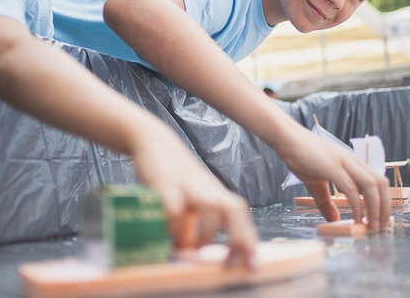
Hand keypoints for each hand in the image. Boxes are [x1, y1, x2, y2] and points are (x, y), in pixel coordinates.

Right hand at [130, 123, 258, 268]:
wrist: (158, 144)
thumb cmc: (179, 179)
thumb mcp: (197, 200)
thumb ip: (203, 224)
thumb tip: (200, 254)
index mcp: (220, 196)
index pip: (241, 218)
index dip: (248, 243)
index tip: (251, 265)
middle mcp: (210, 191)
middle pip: (234, 211)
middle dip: (238, 239)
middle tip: (231, 264)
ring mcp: (190, 187)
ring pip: (209, 210)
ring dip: (203, 236)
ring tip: (190, 250)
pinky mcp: (167, 186)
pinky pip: (175, 211)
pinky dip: (173, 228)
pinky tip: (167, 235)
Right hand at [278, 129, 390, 230]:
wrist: (286, 138)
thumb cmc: (301, 157)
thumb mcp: (315, 184)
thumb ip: (326, 202)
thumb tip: (334, 219)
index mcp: (352, 164)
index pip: (378, 181)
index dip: (384, 201)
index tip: (382, 219)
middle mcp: (352, 161)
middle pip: (380, 183)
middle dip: (385, 207)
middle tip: (381, 226)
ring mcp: (343, 163)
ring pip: (371, 185)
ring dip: (375, 208)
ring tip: (372, 226)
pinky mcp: (332, 167)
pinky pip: (350, 188)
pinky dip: (357, 205)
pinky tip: (356, 218)